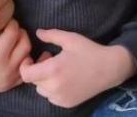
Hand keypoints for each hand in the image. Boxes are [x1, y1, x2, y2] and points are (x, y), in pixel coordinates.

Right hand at [0, 10, 31, 92]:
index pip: (14, 32)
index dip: (10, 23)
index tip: (2, 23)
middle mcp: (6, 71)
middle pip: (25, 44)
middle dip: (19, 33)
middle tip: (8, 31)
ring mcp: (9, 80)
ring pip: (28, 56)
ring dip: (22, 45)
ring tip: (9, 41)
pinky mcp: (10, 85)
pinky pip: (25, 69)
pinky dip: (23, 59)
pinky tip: (12, 53)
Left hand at [19, 30, 136, 107]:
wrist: (110, 68)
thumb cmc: (89, 51)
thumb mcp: (71, 38)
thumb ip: (51, 35)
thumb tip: (37, 32)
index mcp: (53, 70)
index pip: (26, 74)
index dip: (25, 66)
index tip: (32, 58)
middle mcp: (54, 86)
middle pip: (34, 81)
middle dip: (38, 70)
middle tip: (50, 59)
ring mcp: (61, 97)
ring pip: (42, 90)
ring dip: (45, 81)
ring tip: (58, 70)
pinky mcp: (67, 103)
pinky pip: (51, 97)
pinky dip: (54, 89)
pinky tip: (65, 79)